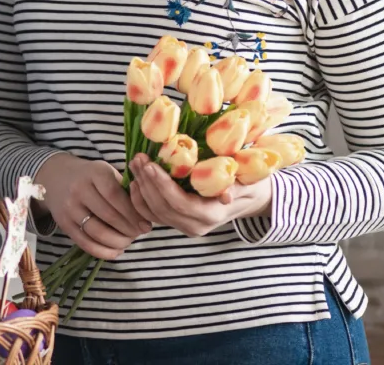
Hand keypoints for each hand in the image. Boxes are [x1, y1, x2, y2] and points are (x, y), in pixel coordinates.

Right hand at [34, 152, 151, 259]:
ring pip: (97, 232)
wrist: (55, 177)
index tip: (146, 225)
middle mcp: (79, 189)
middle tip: (139, 234)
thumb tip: (146, 214)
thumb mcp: (105, 172)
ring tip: (128, 241)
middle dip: (129, 229)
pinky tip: (116, 250)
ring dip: (118, 242)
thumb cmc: (89, 176)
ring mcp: (69, 208)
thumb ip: (124, 188)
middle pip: (108, 216)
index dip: (132, 213)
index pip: (115, 195)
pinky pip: (85, 243)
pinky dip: (104, 252)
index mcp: (94, 173)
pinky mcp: (64, 224)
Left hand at [128, 153, 272, 236]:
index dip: (162, 185)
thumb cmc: (247, 183)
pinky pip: (152, 214)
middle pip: (163, 208)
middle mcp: (196, 226)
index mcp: (211, 215)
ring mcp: (184, 225)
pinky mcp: (176, 221)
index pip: (180, 203)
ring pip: (154, 212)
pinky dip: (140, 198)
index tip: (150, 164)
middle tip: (138, 158)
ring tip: (135, 163)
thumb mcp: (247, 181)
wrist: (248, 198)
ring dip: (141, 187)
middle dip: (147, 182)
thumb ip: (234, 187)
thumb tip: (226, 196)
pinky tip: (135, 180)